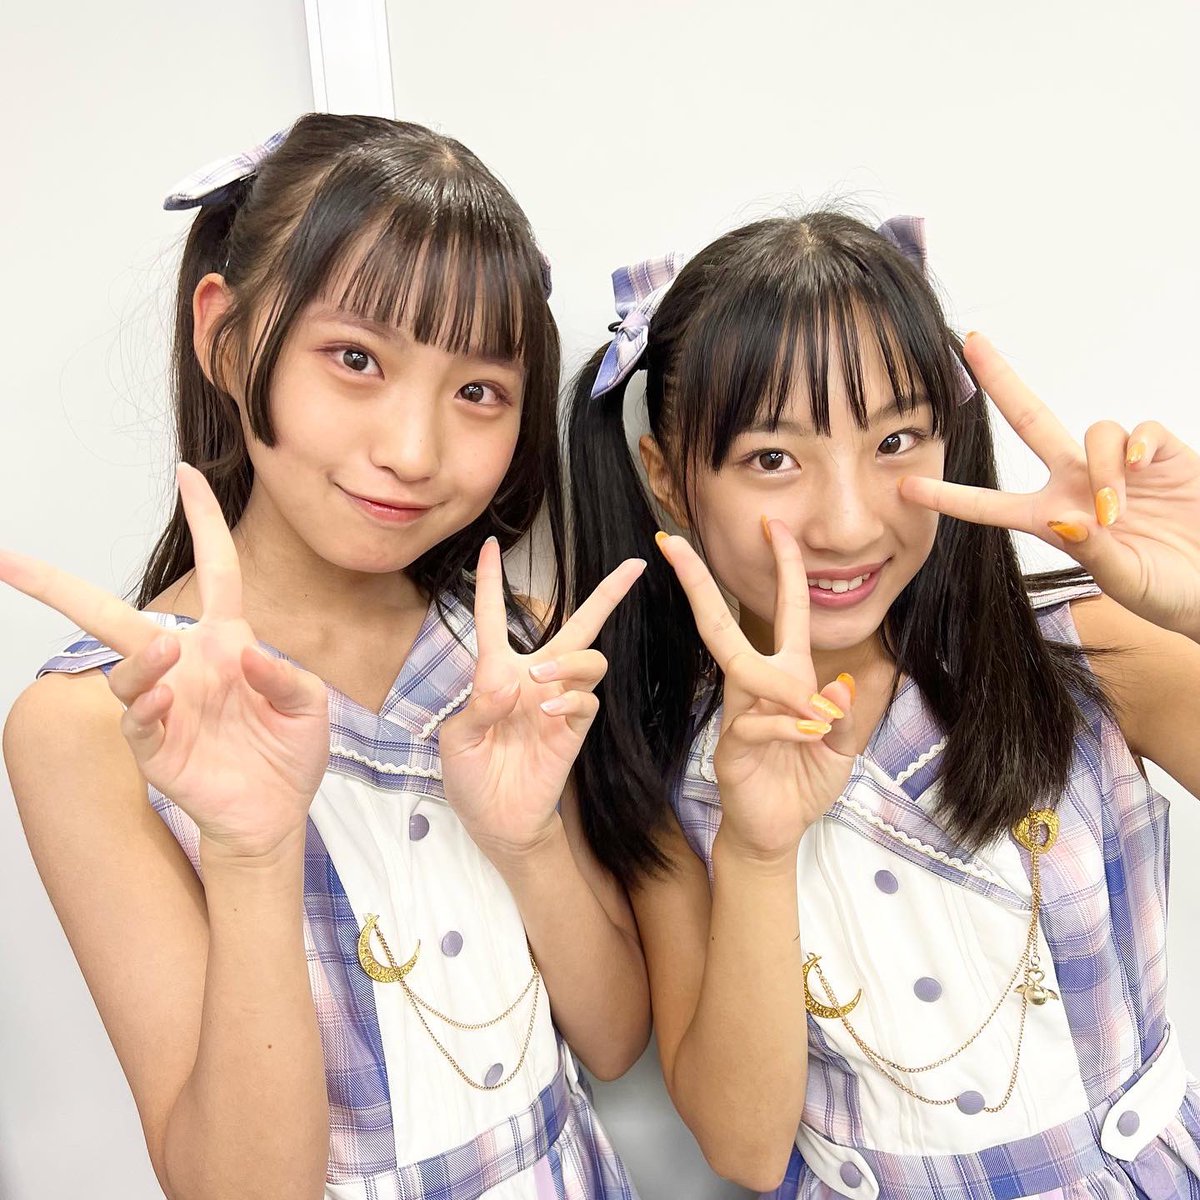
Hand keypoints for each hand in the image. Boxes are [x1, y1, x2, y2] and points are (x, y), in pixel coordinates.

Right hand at [0, 464, 327, 858]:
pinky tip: (160, 703)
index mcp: (227, 641)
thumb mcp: (311, 705)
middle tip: (8, 560)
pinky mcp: (157, 746)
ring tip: (168, 649)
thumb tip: (245, 654)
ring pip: (126, 667)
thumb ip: (287, 676)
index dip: (204, 522)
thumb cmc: (290, 753)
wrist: (277, 814)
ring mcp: (167, 704)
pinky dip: (145, 707)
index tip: (188, 475)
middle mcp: (187, 664)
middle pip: (117, 615)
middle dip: (60, 587)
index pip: (216, 569)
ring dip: (142, 656)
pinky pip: (137, 720)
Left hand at [437, 538, 645, 859]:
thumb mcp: (457, 740)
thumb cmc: (471, 776)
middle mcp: (534, 679)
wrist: (496, 821)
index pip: (493, 618)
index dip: (489, 583)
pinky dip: (571, 700)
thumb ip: (479, 707)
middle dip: (608, 595)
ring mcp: (559, 703)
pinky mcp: (574, 730)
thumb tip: (514, 681)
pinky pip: (588, 702)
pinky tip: (547, 712)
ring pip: (590, 658)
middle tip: (634, 566)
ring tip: (541, 680)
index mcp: (496, 672)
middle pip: (579, 626)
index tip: (488, 546)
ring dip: (569, 662)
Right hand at [656, 521, 856, 861]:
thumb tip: (856, 678)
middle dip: (698, 582)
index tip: (774, 524)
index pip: (783, 609)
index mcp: (785, 675)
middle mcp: (754, 686)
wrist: (777, 832)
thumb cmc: (802, 781)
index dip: (783, 566)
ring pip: (741, 668)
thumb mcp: (842, 745)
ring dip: (781, 681)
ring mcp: (737, 713)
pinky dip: (789, 728)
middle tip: (671, 542)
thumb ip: (852, 712)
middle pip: (720, 623)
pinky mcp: (731, 747)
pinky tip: (811, 740)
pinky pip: (755, 723)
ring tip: (817, 709)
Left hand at [900, 332, 1199, 639]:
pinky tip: (1140, 469)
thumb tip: (1071, 523)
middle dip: (1002, 381)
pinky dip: (1136, 445)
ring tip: (1117, 513)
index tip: (905, 487)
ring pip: (1094, 431)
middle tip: (973, 343)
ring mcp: (1117, 467)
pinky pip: (1138, 430)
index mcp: (1052, 520)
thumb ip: (1094, 553)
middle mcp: (1077, 485)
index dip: (948, 497)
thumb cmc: (1169, 591)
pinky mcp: (1160, 454)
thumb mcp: (1124, 580)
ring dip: (1102, 469)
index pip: (989, 505)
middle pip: (1031, 420)